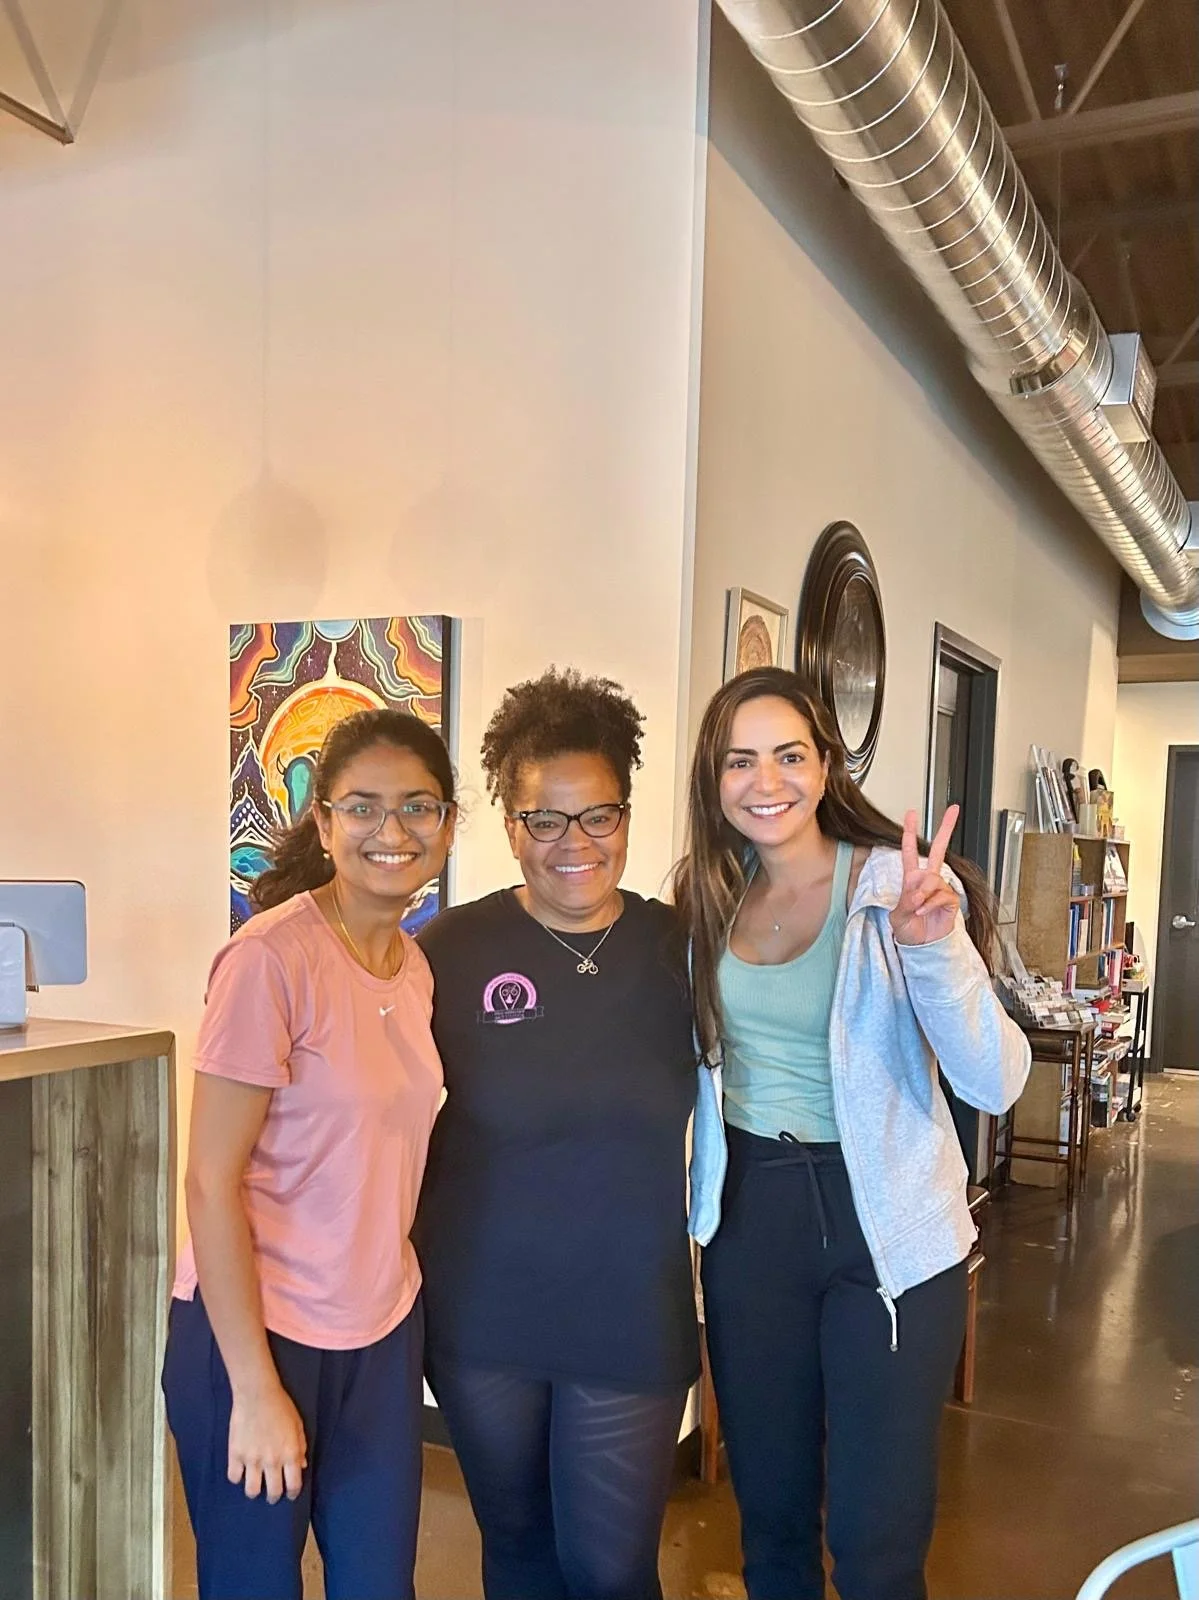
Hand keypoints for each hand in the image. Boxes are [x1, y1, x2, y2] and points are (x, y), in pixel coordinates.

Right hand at [228, 1381, 307, 1503]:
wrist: (257, 1393)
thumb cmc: (281, 1406)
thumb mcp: (297, 1425)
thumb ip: (301, 1447)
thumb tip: (301, 1466)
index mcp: (290, 1453)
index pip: (293, 1485)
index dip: (293, 1493)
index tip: (290, 1494)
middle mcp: (272, 1460)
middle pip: (273, 1492)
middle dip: (274, 1497)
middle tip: (272, 1494)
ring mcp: (252, 1459)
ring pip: (251, 1491)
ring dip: (255, 1491)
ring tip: (256, 1485)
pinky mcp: (235, 1454)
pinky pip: (234, 1477)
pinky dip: (237, 1477)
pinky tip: (241, 1471)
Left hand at [890, 806, 960, 946]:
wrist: (921, 945)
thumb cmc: (908, 929)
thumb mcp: (897, 915)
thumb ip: (905, 901)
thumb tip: (917, 891)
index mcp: (912, 878)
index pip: (909, 851)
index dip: (909, 832)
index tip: (911, 814)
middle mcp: (928, 880)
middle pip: (939, 849)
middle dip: (946, 828)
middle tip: (953, 810)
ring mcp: (940, 888)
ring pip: (932, 879)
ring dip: (922, 895)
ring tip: (917, 908)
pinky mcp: (951, 900)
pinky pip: (941, 895)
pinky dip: (930, 904)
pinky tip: (924, 912)